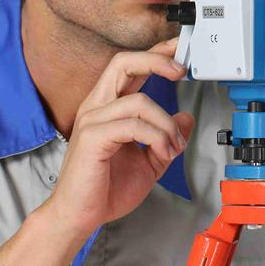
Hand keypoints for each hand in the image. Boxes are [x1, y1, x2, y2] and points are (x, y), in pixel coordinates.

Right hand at [49, 37, 195, 237]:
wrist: (79, 216)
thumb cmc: (103, 190)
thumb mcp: (148, 162)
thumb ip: (165, 138)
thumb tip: (185, 119)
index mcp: (106, 108)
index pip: (128, 68)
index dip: (153, 54)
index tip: (177, 49)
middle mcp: (96, 107)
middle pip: (123, 63)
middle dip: (155, 60)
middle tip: (180, 70)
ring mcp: (92, 120)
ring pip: (139, 101)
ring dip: (166, 124)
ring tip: (173, 147)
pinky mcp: (93, 137)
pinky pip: (134, 125)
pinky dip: (156, 138)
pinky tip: (162, 153)